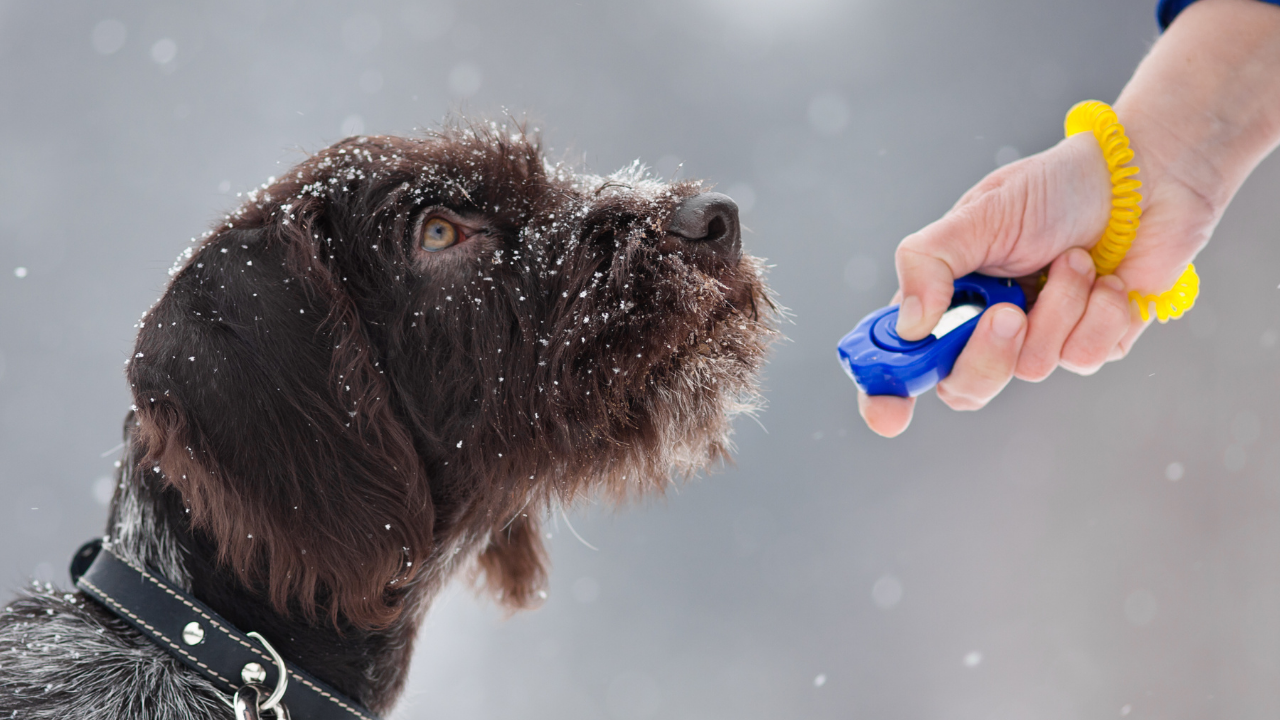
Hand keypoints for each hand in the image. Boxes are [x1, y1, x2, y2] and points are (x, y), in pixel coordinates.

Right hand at [859, 129, 1217, 436]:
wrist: (1143, 178)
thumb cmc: (1055, 188)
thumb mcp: (978, 215)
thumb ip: (928, 264)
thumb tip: (911, 326)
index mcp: (947, 296)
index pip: (902, 359)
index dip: (886, 393)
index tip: (888, 413)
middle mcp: (986, 326)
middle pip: (963, 387)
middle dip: (988, 354)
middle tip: (1009, 313)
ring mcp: (1040, 340)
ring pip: (1033, 368)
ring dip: (1059, 307)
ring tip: (1075, 259)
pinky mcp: (1091, 344)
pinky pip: (1085, 357)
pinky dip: (1100, 312)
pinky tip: (1108, 279)